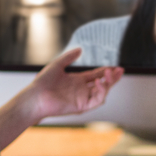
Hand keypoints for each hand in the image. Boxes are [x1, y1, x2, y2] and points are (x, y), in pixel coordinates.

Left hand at [0, 48, 124, 151]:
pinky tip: (98, 82)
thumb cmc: (42, 82)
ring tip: (110, 74)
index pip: (96, 75)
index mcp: (77, 81)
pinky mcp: (82, 106)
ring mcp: (82, 99)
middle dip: (113, 78)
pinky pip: (96, 101)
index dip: (106, 71)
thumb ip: (69, 57)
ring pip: (102, 93)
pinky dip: (101, 92)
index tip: (114, 66)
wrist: (35, 96)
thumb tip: (80, 49)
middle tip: (119, 70)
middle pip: (103, 84)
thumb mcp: (57, 65)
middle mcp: (82, 90)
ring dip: (109, 84)